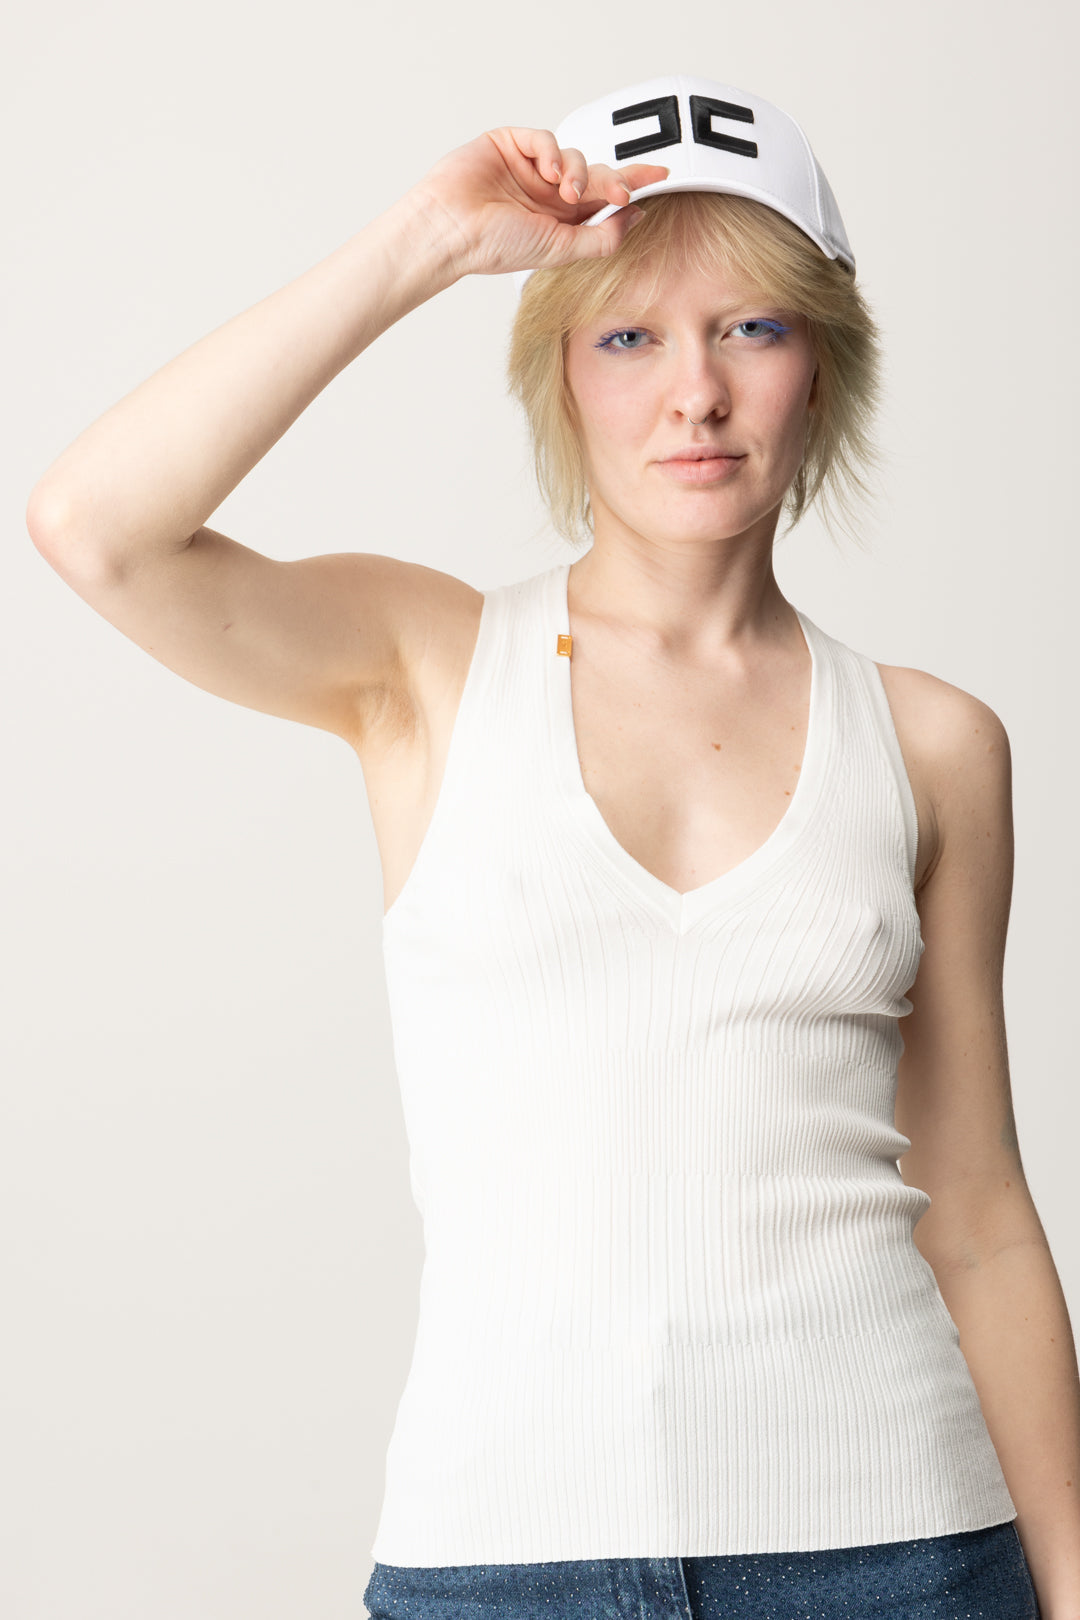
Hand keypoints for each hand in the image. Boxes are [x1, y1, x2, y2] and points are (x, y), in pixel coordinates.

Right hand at [408, 125, 669, 279]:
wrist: (453, 230)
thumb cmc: (496, 246)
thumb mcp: (560, 249)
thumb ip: (601, 238)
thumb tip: (636, 218)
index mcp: (561, 219)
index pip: (605, 199)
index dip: (634, 185)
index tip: (663, 177)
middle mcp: (548, 193)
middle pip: (597, 174)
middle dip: (615, 180)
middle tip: (628, 189)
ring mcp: (529, 168)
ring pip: (574, 155)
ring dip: (579, 172)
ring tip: (567, 191)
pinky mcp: (510, 144)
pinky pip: (544, 139)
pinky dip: (552, 152)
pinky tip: (548, 171)